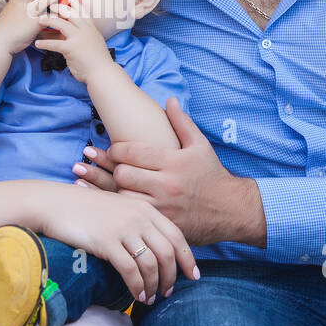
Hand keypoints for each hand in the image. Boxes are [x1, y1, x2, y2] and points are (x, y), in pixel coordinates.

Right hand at [0, 0, 66, 53]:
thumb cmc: (1, 32)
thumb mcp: (6, 16)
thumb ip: (15, 11)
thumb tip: (19, 12)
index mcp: (13, 2)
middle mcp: (21, 4)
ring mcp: (28, 13)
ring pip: (44, 0)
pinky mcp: (35, 23)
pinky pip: (49, 16)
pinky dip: (57, 14)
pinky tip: (64, 13)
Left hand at [31, 0, 113, 83]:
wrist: (102, 72)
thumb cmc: (98, 60)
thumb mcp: (94, 43)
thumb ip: (84, 36)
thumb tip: (74, 34)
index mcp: (91, 28)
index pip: (81, 11)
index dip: (74, 3)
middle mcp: (85, 30)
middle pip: (69, 13)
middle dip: (57, 7)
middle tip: (47, 4)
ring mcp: (78, 38)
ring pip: (60, 24)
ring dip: (48, 21)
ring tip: (39, 20)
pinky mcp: (71, 48)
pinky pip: (55, 44)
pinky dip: (45, 44)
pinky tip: (37, 44)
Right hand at [37, 183, 199, 303]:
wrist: (55, 204)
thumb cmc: (84, 208)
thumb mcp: (118, 207)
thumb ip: (137, 222)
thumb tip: (153, 249)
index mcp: (144, 208)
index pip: (177, 235)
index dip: (187, 258)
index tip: (192, 276)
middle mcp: (139, 217)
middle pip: (168, 253)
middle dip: (171, 277)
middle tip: (167, 293)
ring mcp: (123, 229)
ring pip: (151, 265)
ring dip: (154, 286)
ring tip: (150, 299)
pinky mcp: (107, 242)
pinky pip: (131, 271)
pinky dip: (138, 287)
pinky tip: (137, 296)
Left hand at [79, 97, 263, 246]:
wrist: (232, 210)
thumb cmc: (212, 175)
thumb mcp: (200, 145)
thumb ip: (181, 122)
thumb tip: (168, 100)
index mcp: (173, 161)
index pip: (132, 151)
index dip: (115, 150)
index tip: (112, 150)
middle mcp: (167, 184)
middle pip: (123, 175)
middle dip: (112, 169)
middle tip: (108, 167)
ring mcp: (164, 208)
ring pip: (123, 198)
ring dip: (111, 190)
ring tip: (93, 184)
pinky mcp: (163, 226)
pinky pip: (133, 218)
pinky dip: (120, 211)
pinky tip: (104, 207)